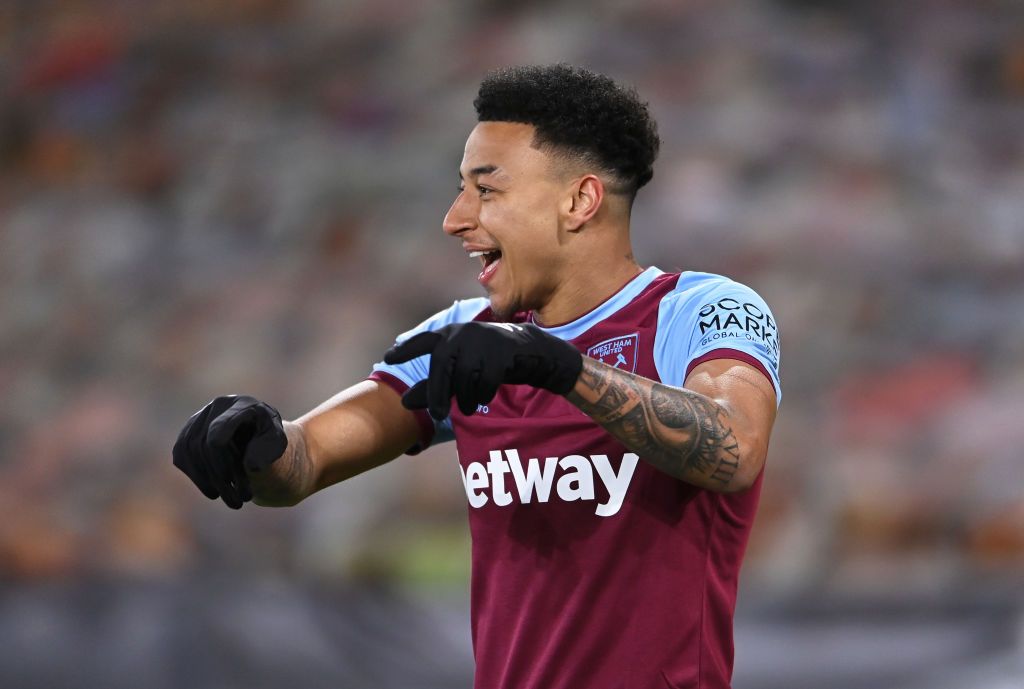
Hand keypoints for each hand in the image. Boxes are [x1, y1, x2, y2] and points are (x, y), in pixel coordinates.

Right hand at [171, 395, 286, 508]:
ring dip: (206, 481)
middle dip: (218, 477)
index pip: (218, 432)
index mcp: (242, 405)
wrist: (260, 437)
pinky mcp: (189, 432)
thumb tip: (250, 466)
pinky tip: (213, 489)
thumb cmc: (270, 441)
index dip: (221, 461)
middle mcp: (218, 406)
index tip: (232, 482)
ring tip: (229, 500)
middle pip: (203, 445)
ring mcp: (200, 417)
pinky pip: (181, 455)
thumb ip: (269, 451)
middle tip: (238, 501)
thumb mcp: (278, 445)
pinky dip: (196, 476)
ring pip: (189, 451)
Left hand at [384, 322, 581, 419]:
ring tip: (470, 405)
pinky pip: (486, 381)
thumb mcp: (460, 372)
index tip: (388, 358)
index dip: (406, 349)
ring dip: (466, 397)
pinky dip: (484, 394)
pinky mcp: (501, 352)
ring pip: (465, 377)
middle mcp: (463, 334)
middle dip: (439, 393)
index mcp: (449, 335)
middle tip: (439, 414)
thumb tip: (403, 403)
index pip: (423, 341)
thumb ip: (433, 386)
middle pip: (443, 366)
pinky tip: (485, 396)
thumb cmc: (487, 362)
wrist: (530, 352)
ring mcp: (483, 341)